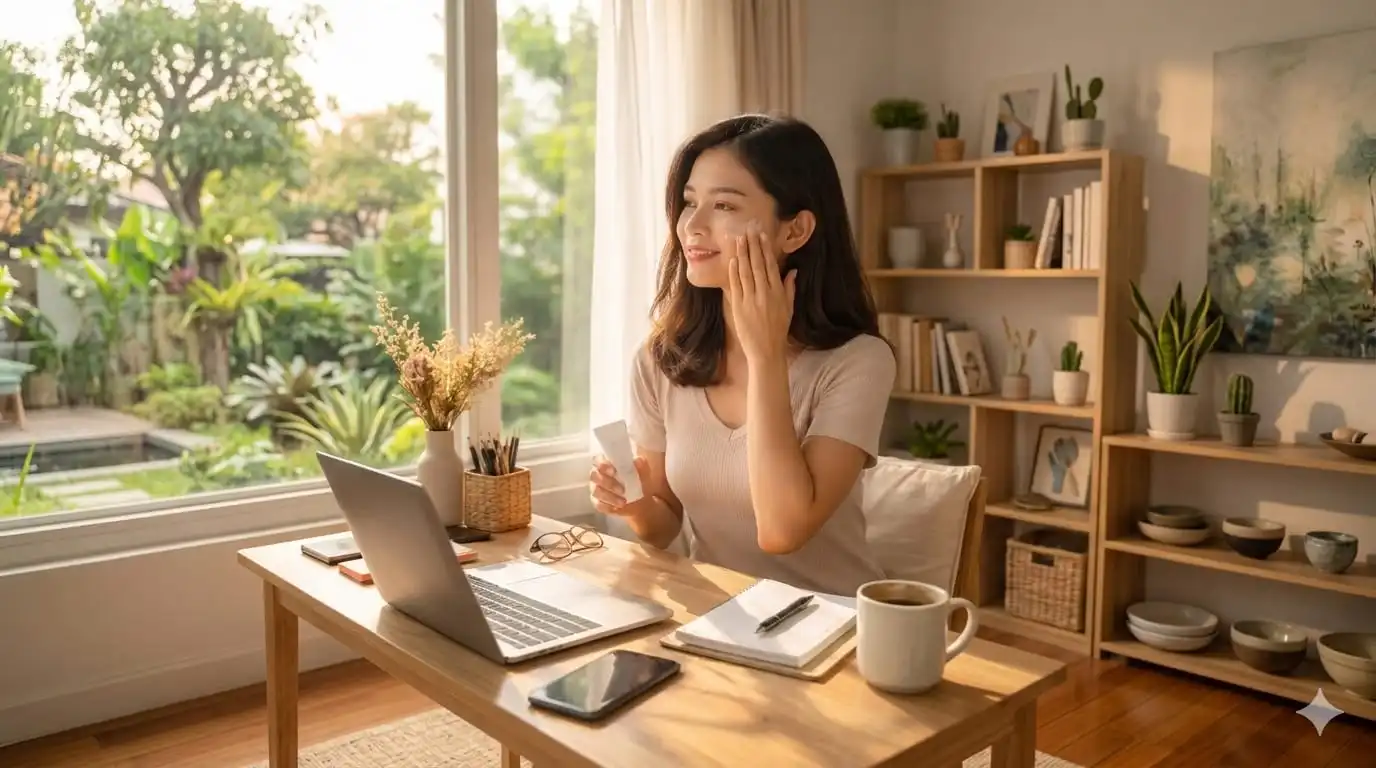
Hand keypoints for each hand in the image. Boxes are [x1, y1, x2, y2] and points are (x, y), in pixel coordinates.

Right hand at [588, 454, 649, 515]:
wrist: (640, 501)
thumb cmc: (639, 482)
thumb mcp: (644, 474)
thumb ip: (641, 466)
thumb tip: (637, 460)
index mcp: (607, 463)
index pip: (598, 460)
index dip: (603, 465)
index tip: (614, 471)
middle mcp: (598, 474)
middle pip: (594, 475)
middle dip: (608, 483)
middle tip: (622, 490)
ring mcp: (596, 488)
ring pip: (596, 491)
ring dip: (610, 497)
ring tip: (623, 502)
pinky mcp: (597, 502)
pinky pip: (598, 504)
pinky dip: (608, 506)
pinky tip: (617, 507)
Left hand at [727, 221, 795, 363]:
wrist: (766, 351)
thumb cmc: (778, 330)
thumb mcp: (789, 308)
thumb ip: (789, 288)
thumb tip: (793, 271)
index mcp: (778, 293)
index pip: (770, 266)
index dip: (765, 249)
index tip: (762, 236)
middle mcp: (764, 294)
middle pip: (757, 265)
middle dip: (752, 246)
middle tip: (748, 229)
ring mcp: (750, 300)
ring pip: (745, 272)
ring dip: (742, 254)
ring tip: (739, 239)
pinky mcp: (739, 307)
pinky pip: (735, 285)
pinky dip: (734, 272)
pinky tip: (733, 259)